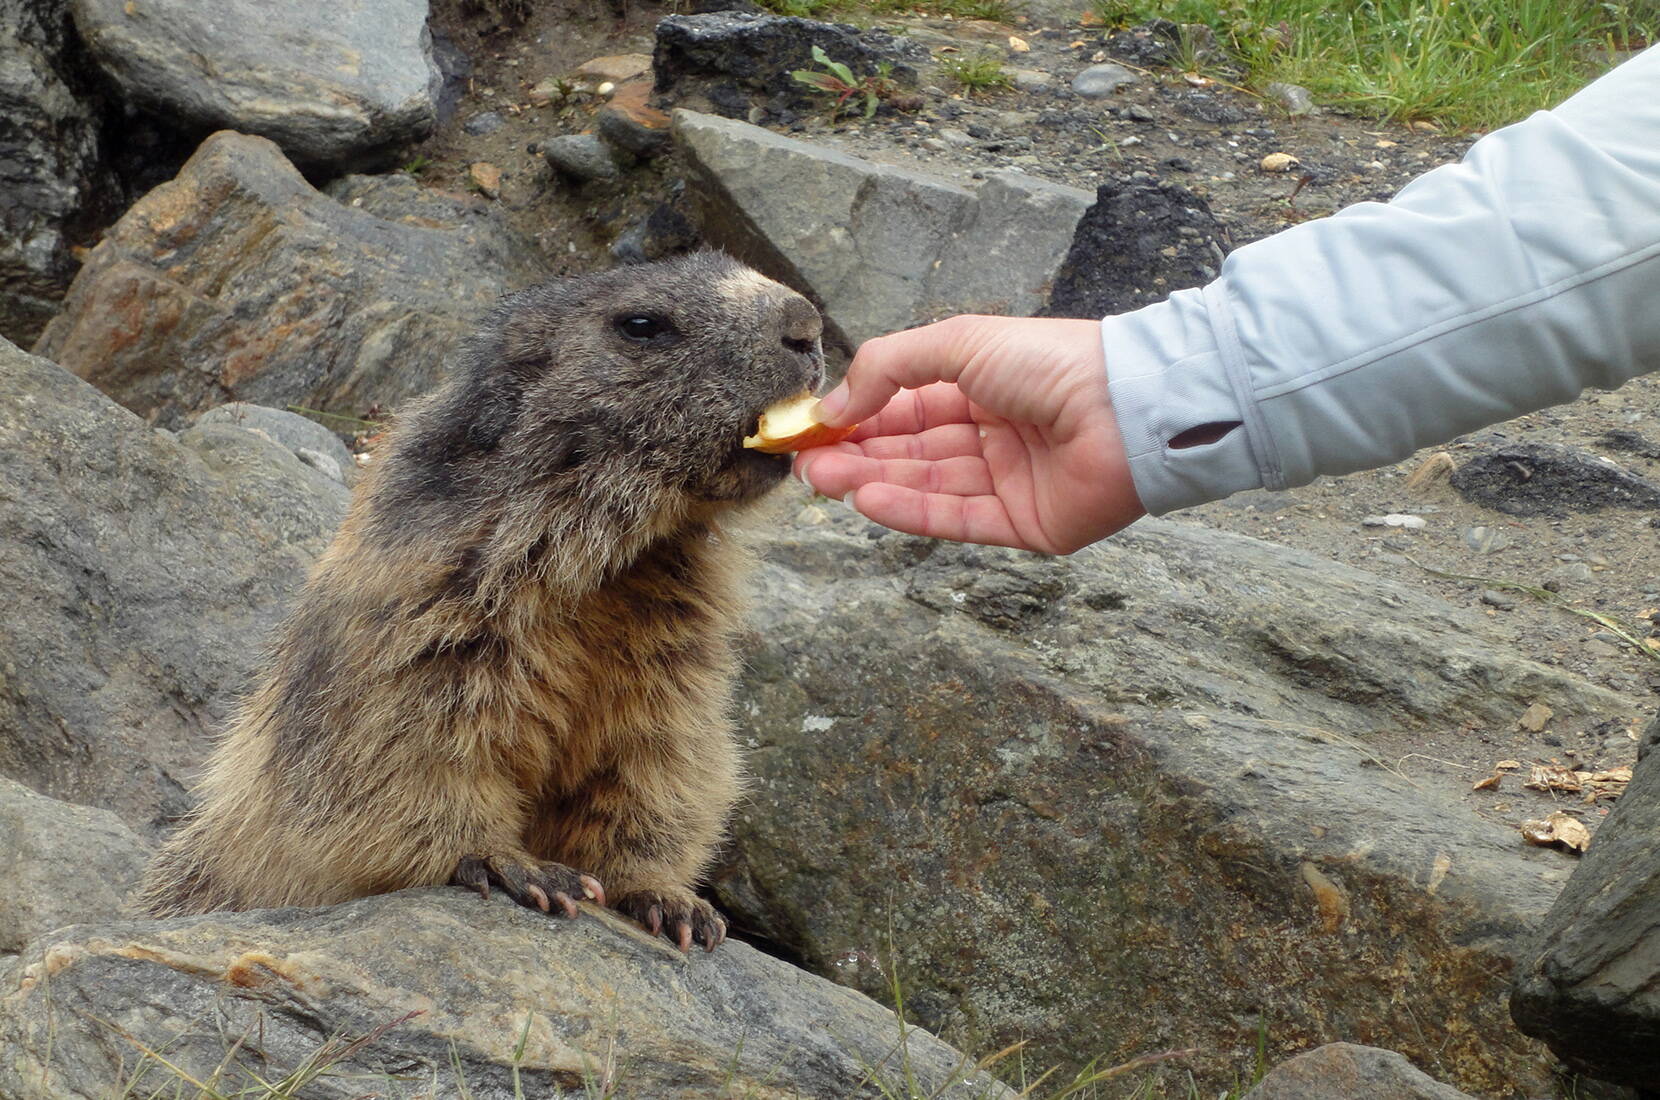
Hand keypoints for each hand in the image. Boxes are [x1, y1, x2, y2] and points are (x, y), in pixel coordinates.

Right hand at [793, 315, 1144, 553]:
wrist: (1128, 407)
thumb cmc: (1051, 363)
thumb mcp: (959, 343)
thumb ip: (890, 368)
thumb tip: (833, 405)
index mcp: (984, 387)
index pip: (907, 408)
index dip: (859, 418)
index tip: (811, 429)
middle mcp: (994, 435)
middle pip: (911, 452)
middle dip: (855, 455)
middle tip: (805, 463)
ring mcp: (1008, 482)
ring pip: (927, 486)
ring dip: (872, 482)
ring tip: (822, 480)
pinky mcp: (1022, 524)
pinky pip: (956, 520)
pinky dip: (909, 511)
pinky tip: (866, 501)